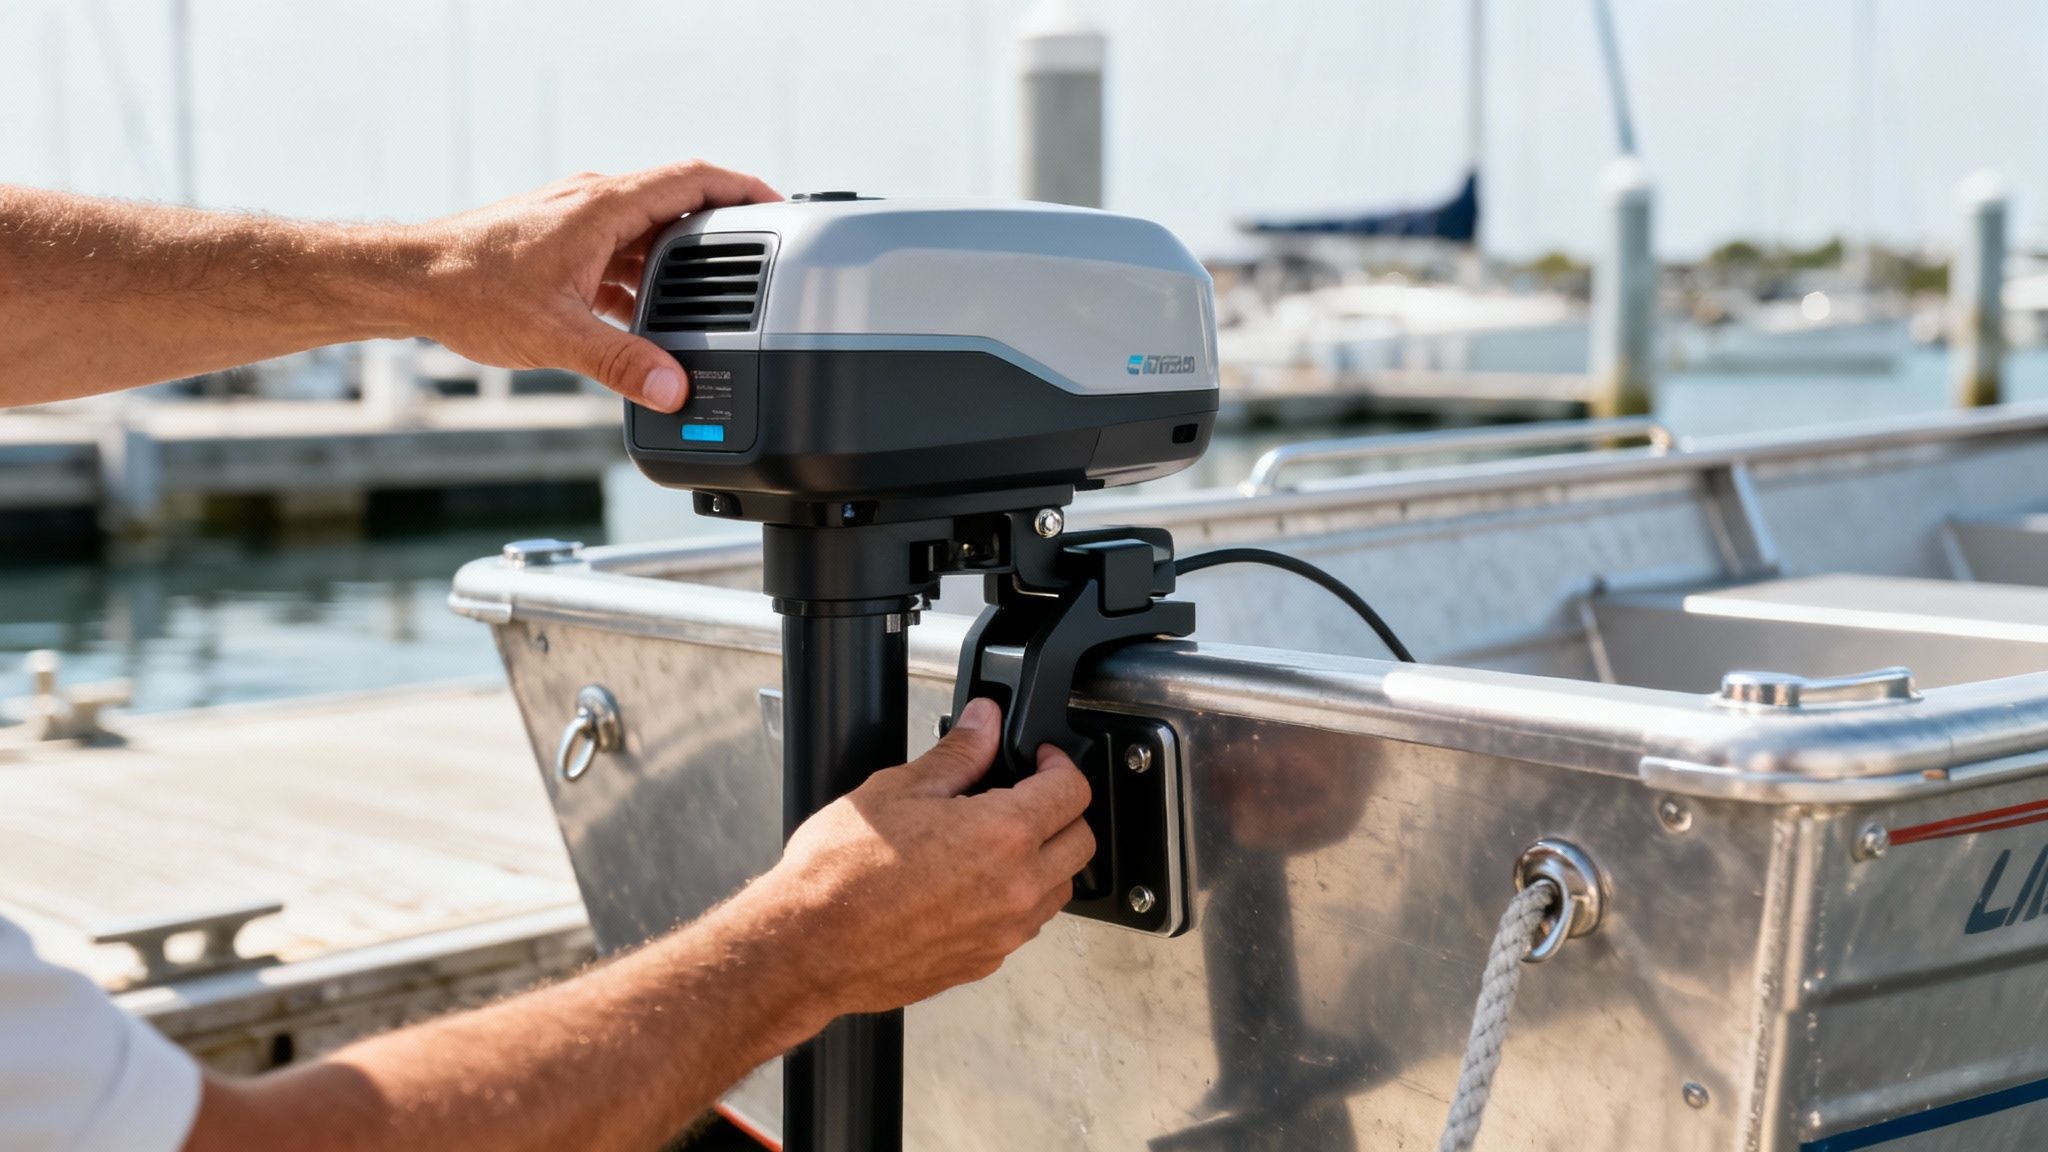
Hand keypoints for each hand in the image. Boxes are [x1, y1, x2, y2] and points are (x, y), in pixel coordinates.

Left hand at [411, 161, 779, 410]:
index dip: (745, 191)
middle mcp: (593, 201)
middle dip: (722, 236)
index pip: (694, 178)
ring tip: (711, 302)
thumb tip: (671, 390)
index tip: (782, 210)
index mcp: (603, 206)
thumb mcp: (555, 335)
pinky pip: (620, 250)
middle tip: (760, 265)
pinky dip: (643, 277)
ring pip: (647, 232)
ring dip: (678, 263)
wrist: (408, 280)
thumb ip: (621, 364)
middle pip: (678, 205)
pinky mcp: (560, 239)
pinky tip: (646, 316)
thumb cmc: (469, 290)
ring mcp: (576, 218)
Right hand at [747, 697, 1094, 1017]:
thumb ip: (958, 754)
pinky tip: (973, 882)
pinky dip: (1016, 899)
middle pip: (1081, 843)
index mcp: (1003, 836)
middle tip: (1026, 794)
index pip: (1072, 791)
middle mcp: (1016, 889)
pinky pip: (1023, 925)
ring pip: (1058, 889)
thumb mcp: (898, 789)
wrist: (806, 948)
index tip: (1039, 759)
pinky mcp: (984, 962)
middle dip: (1063, 811)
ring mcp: (1003, 932)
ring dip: (1045, 859)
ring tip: (996, 840)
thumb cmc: (840, 875)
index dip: (1058, 764)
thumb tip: (985, 723)